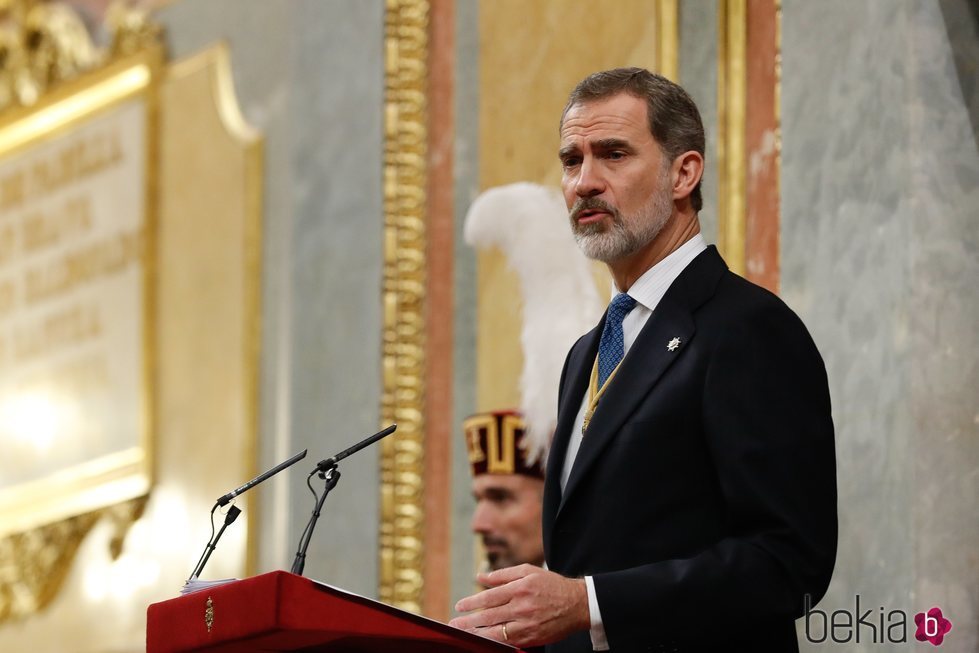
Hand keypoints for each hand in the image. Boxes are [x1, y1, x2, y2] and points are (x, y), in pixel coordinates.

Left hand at [448, 564, 589, 647]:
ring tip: (463, 633)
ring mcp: (527, 624)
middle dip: (468, 621)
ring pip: (497, 631)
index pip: (489, 596)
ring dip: (477, 633)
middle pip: (489, 616)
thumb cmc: (551, 585)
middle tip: (454, 624)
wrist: (577, 604)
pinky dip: (495, 642)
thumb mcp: (528, 571)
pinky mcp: (532, 637)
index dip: (472, 602)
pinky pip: (509, 642)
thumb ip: (503, 574)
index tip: (459, 606)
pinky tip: (484, 641)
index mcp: (520, 588)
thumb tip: (480, 577)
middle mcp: (522, 606)